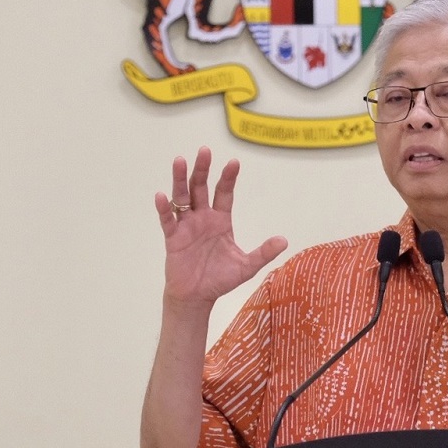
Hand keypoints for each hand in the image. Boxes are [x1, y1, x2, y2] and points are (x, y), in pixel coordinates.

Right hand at [154, 147, 287, 312]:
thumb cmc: (220, 279)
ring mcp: (186, 226)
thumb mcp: (246, 266)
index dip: (228, 178)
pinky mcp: (173, 238)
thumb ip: (263, 252)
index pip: (224, 193)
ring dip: (180, 180)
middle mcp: (203, 218)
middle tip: (205, 150)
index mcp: (221, 220)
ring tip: (179, 160)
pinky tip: (162, 196)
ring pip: (182, 197)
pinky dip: (164, 208)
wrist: (197, 297)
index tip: (234, 162)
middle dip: (203, 169)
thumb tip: (285, 240)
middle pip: (201, 188)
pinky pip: (168, 220)